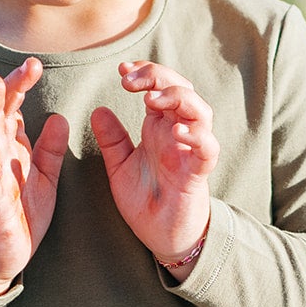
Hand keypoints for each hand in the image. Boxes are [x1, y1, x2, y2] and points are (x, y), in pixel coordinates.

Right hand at [0, 57, 68, 294]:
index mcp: (10, 150)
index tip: (34, 65)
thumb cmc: (21, 215)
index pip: (13, 110)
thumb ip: (49, 149)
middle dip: (8, 90)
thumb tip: (58, 117)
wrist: (2, 254)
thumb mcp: (44, 179)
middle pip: (0, 116)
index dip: (21, 87)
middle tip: (23, 66)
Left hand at [90, 60, 217, 271]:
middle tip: (130, 81)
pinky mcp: (199, 172)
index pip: (159, 87)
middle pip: (181, 89)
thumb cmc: (144, 201)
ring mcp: (191, 150)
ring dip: (178, 98)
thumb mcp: (119, 166)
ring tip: (151, 101)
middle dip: (158, 77)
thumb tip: (98, 111)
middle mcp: (177, 133)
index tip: (121, 70)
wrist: (160, 236)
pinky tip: (177, 131)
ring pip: (200, 111)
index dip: (145, 72)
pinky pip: (208, 148)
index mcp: (159, 127)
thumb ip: (112, 140)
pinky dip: (197, 135)